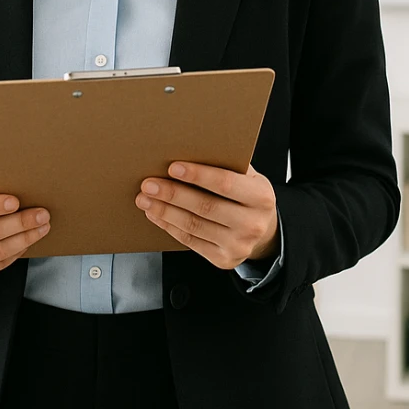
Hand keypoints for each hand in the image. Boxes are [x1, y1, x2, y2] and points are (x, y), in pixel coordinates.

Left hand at [136, 162, 278, 269]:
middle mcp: (252, 224)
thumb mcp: (247, 177)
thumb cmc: (247, 196)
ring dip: (164, 211)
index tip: (173, 167)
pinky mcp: (223, 259)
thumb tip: (186, 149)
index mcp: (260, 197)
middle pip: (205, 207)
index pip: (226, 184)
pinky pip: (190, 241)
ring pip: (193, 226)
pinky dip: (168, 226)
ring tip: (145, 198)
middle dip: (173, 194)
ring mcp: (238, 245)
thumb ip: (225, 165)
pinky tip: (155, 214)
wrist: (263, 231)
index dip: (198, 175)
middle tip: (149, 184)